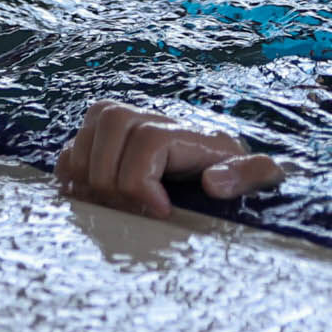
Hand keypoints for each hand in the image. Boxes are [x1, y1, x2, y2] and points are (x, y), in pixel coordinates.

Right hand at [53, 99, 285, 219]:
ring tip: (108, 203)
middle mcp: (157, 119)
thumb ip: (249, 175)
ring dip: (88, 170)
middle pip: (112, 121)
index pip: (150, 138)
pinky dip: (72, 169)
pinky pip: (76, 140)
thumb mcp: (259, 176)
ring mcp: (132, 126)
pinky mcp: (109, 140)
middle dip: (111, 175)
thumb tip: (213, 183)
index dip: (142, 180)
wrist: (232, 166)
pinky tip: (87, 195)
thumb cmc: (240, 174)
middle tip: (129, 208)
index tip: (159, 211)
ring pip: (91, 125)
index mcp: (189, 131)